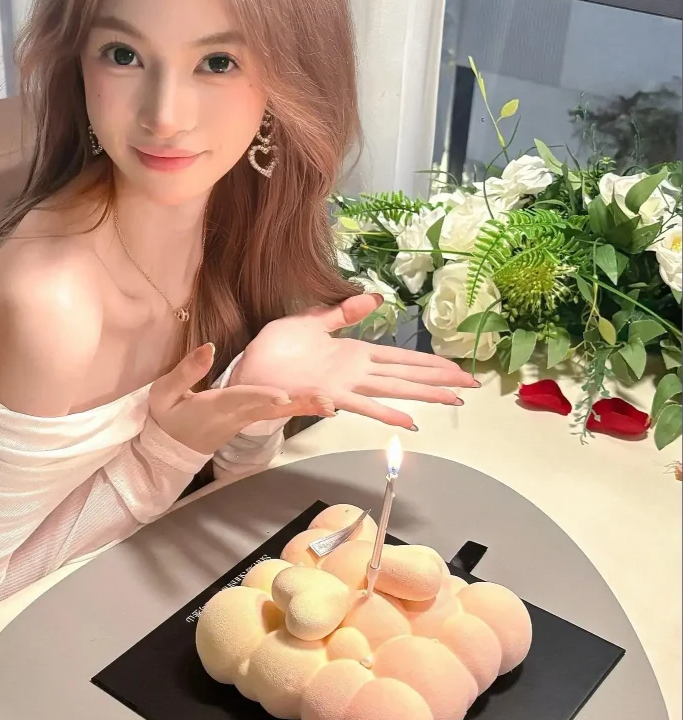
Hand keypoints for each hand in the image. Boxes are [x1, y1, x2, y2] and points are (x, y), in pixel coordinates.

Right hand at [149, 344, 334, 452]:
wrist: (170, 449)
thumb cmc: (168, 417)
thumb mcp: (165, 393)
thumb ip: (187, 372)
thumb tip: (208, 347)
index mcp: (216, 408)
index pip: (242, 400)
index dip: (263, 397)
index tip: (283, 396)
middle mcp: (237, 416)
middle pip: (272, 410)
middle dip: (299, 405)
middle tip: (328, 403)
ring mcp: (246, 420)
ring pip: (280, 413)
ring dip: (306, 407)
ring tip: (333, 403)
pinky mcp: (251, 419)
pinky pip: (278, 414)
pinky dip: (299, 408)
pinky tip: (321, 403)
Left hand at [230, 294, 478, 429]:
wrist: (248, 369)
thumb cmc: (276, 349)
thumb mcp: (312, 321)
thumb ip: (343, 313)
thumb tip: (375, 298)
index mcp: (355, 353)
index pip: (401, 358)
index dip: (429, 363)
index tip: (456, 368)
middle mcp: (356, 372)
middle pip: (406, 375)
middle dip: (439, 380)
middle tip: (471, 386)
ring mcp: (345, 386)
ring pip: (393, 390)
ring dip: (423, 395)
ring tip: (452, 401)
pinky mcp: (327, 395)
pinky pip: (361, 405)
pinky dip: (384, 412)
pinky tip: (407, 421)